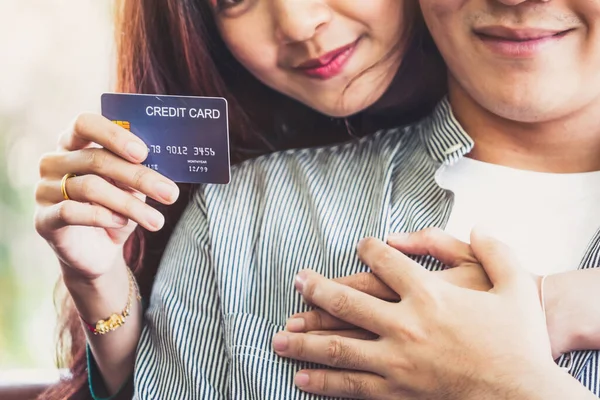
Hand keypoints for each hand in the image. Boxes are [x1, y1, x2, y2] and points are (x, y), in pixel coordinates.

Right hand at [34, 113, 179, 281]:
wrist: (99, 251)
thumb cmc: (117, 208)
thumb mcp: (131, 186)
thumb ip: (137, 168)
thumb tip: (162, 160)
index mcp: (74, 143)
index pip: (85, 124)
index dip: (114, 135)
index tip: (143, 153)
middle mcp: (54, 162)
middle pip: (96, 159)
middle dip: (139, 177)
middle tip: (170, 194)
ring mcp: (44, 190)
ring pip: (90, 187)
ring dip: (129, 204)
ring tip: (156, 221)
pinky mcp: (43, 219)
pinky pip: (71, 212)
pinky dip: (101, 216)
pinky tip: (122, 222)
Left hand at [272, 228, 554, 399]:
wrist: (525, 394)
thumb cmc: (521, 338)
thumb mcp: (514, 284)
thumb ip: (495, 250)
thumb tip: (479, 226)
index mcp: (430, 294)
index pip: (385, 262)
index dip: (368, 248)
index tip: (359, 243)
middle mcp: (406, 325)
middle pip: (348, 302)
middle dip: (318, 290)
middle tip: (297, 281)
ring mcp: (398, 361)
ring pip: (340, 347)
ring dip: (306, 340)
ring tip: (279, 336)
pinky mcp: (399, 391)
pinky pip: (353, 386)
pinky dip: (325, 381)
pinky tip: (301, 378)